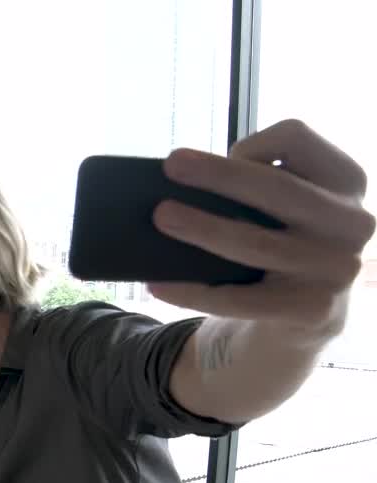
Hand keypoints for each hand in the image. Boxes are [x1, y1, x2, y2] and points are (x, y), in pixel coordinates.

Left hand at [148, 119, 373, 338]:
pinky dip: (194, 291)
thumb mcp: (283, 208)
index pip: (298, 138)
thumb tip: (180, 189)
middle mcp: (352, 221)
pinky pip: (241, 300)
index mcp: (344, 180)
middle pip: (278, 188)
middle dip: (220, 176)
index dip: (256, 142)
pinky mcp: (314, 310)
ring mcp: (337, 269)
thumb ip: (252, 191)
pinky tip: (157, 284)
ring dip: (202, 229)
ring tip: (160, 219)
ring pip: (258, 244)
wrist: (302, 316)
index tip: (228, 154)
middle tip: (171, 167)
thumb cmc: (279, 243)